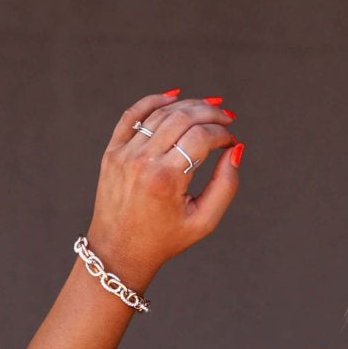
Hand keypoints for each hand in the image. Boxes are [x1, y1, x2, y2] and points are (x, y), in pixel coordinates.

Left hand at [83, 90, 242, 291]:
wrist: (119, 251)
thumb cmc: (165, 240)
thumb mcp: (204, 221)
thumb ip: (226, 185)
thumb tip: (236, 150)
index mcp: (166, 180)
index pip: (201, 138)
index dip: (223, 134)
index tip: (232, 141)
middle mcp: (143, 161)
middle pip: (182, 118)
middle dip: (210, 113)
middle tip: (226, 117)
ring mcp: (124, 154)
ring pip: (160, 113)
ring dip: (187, 106)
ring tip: (206, 109)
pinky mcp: (112, 151)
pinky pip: (132, 115)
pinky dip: (153, 102)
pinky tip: (173, 97)